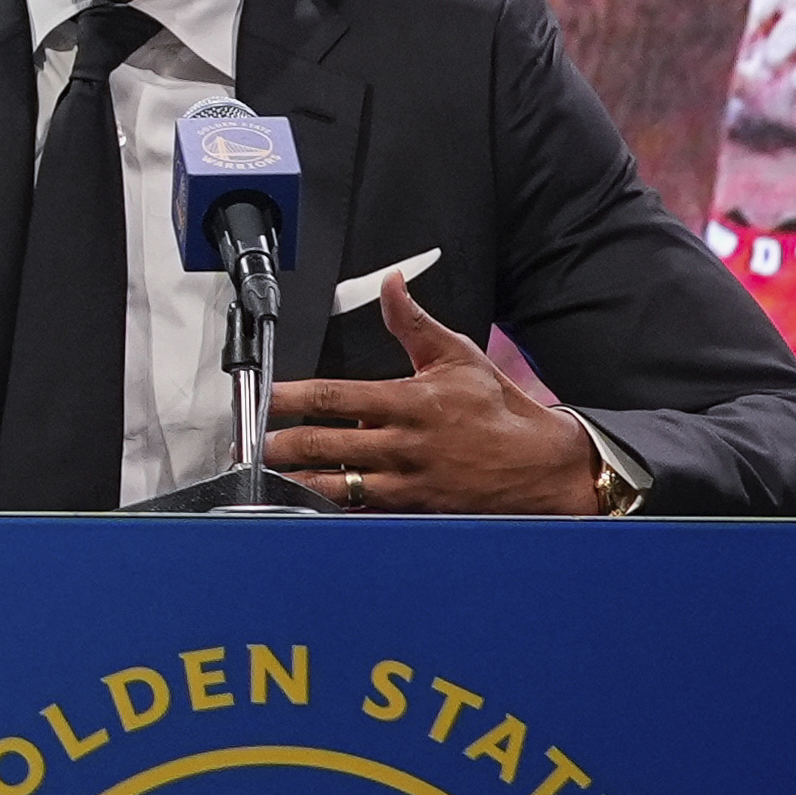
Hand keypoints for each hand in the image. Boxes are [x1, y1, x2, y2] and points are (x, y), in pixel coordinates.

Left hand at [263, 276, 605, 510]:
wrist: (544, 467)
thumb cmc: (500, 411)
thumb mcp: (459, 357)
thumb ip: (413, 323)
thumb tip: (391, 283)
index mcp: (410, 402)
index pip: (336, 397)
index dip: (293, 397)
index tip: (266, 398)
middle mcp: (405, 444)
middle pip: (326, 445)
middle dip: (282, 445)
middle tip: (251, 443)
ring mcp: (408, 482)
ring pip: (338, 485)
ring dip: (297, 481)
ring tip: (266, 476)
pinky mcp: (414, 510)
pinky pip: (363, 511)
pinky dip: (332, 510)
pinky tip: (306, 507)